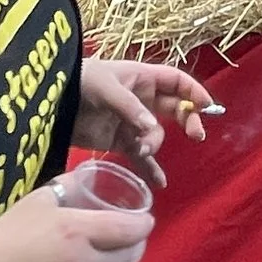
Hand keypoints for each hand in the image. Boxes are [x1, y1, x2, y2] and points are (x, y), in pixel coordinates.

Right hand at [0, 180, 150, 261]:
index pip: (129, 229)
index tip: (144, 223)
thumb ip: (67, 187)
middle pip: (129, 260)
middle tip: (127, 245)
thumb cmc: (4, 239)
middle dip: (134, 249)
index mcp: (75, 232)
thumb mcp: (36, 202)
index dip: (143, 225)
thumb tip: (90, 177)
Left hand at [76, 56, 220, 183]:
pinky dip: (150, 169)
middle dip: (188, 120)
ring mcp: (132, 122)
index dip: (194, 91)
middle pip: (175, 109)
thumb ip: (129, 107)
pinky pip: (141, 157)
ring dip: (154, 144)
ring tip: (140, 150)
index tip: (208, 107)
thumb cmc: (81, 82)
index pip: (177, 81)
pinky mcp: (120, 141)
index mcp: (142, 78)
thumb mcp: (105, 86)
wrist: (54, 102)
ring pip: (157, 135)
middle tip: (195, 136)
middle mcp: (142, 99)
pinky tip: (159, 183)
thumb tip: (151, 127)